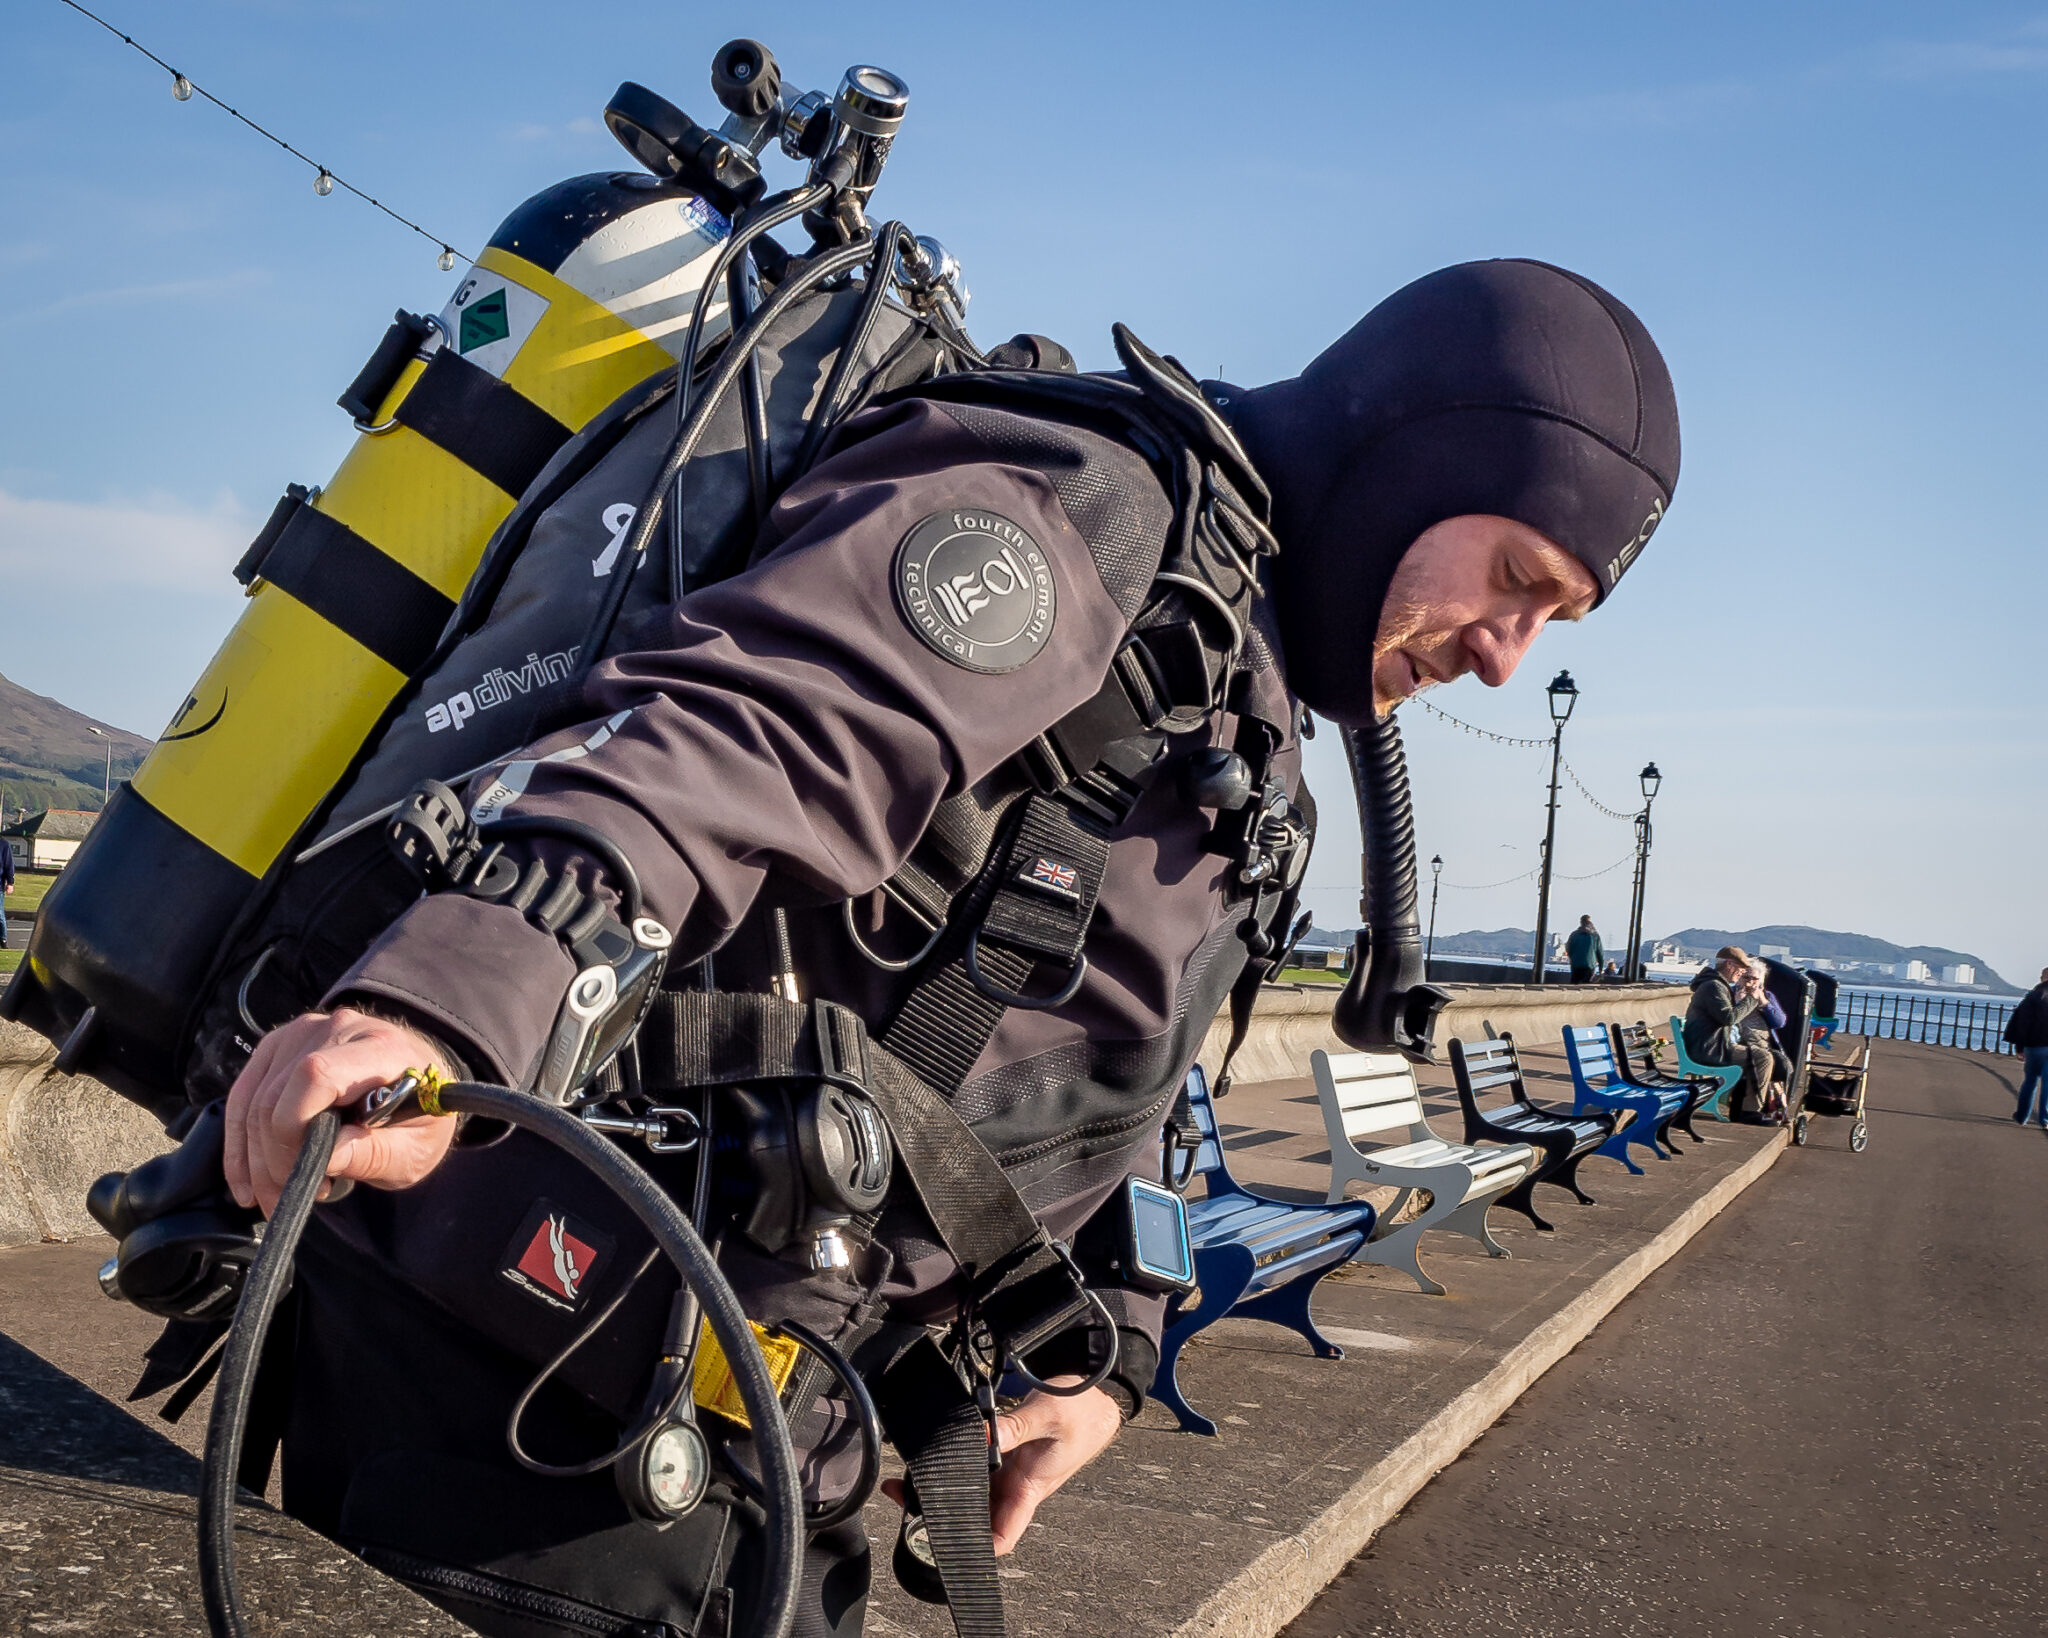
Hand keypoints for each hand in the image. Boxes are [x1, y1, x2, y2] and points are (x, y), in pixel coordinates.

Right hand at [224, 1007, 459, 1216]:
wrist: (419, 1084)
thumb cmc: (420, 1117)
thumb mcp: (416, 1150)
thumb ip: (376, 1154)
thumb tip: (327, 1159)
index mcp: (381, 1048)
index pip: (317, 1074)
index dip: (296, 1126)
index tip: (311, 1172)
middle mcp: (339, 1030)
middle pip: (278, 1093)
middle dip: (274, 1159)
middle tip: (292, 1198)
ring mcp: (305, 1033)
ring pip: (254, 1099)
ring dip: (255, 1159)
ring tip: (279, 1194)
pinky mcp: (280, 1047)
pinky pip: (244, 1095)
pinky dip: (240, 1143)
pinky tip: (247, 1181)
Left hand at [883, 1377, 1122, 1554]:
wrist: (1095, 1401)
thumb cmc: (1082, 1413)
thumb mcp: (1048, 1414)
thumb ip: (1014, 1427)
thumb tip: (981, 1436)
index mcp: (1029, 1489)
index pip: (1002, 1536)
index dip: (975, 1550)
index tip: (943, 1546)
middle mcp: (1016, 1486)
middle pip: (976, 1515)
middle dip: (941, 1513)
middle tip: (904, 1497)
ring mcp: (1009, 1471)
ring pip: (971, 1491)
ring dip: (943, 1488)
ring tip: (906, 1478)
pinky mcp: (1004, 1454)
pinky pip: (975, 1467)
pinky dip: (954, 1465)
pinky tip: (933, 1456)